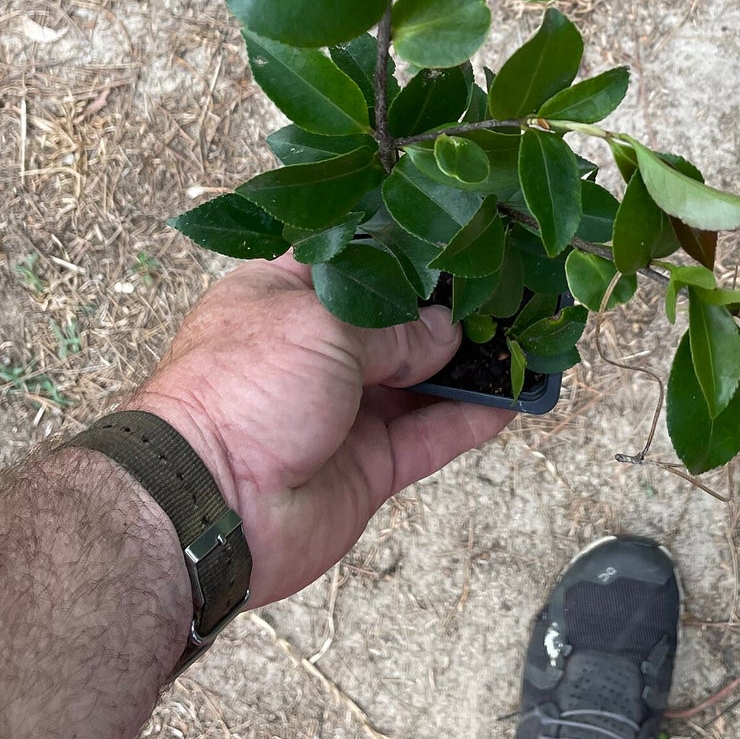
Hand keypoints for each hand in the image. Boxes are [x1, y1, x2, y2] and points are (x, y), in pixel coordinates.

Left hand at [132, 255, 508, 603]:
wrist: (211, 506)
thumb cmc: (243, 389)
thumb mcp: (321, 324)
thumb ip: (394, 325)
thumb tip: (446, 333)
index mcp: (287, 295)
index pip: (357, 258)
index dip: (407, 247)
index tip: (464, 231)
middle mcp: (318, 348)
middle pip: (399, 320)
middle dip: (451, 307)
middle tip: (512, 284)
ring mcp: (347, 409)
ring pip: (424, 378)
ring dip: (472, 363)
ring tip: (528, 335)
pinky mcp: (371, 464)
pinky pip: (432, 435)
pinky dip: (473, 417)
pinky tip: (516, 396)